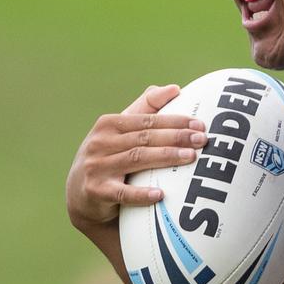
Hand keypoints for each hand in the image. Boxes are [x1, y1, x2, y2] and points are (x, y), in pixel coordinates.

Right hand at [65, 84, 205, 233]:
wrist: (81, 195)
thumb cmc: (110, 157)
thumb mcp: (122, 131)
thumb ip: (146, 109)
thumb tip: (175, 88)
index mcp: (109, 124)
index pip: (147, 120)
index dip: (174, 121)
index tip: (199, 124)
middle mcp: (100, 142)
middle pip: (145, 138)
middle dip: (176, 137)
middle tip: (202, 140)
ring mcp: (96, 166)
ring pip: (136, 159)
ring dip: (165, 157)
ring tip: (190, 157)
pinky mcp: (96, 191)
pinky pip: (122, 193)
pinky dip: (141, 194)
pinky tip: (160, 194)